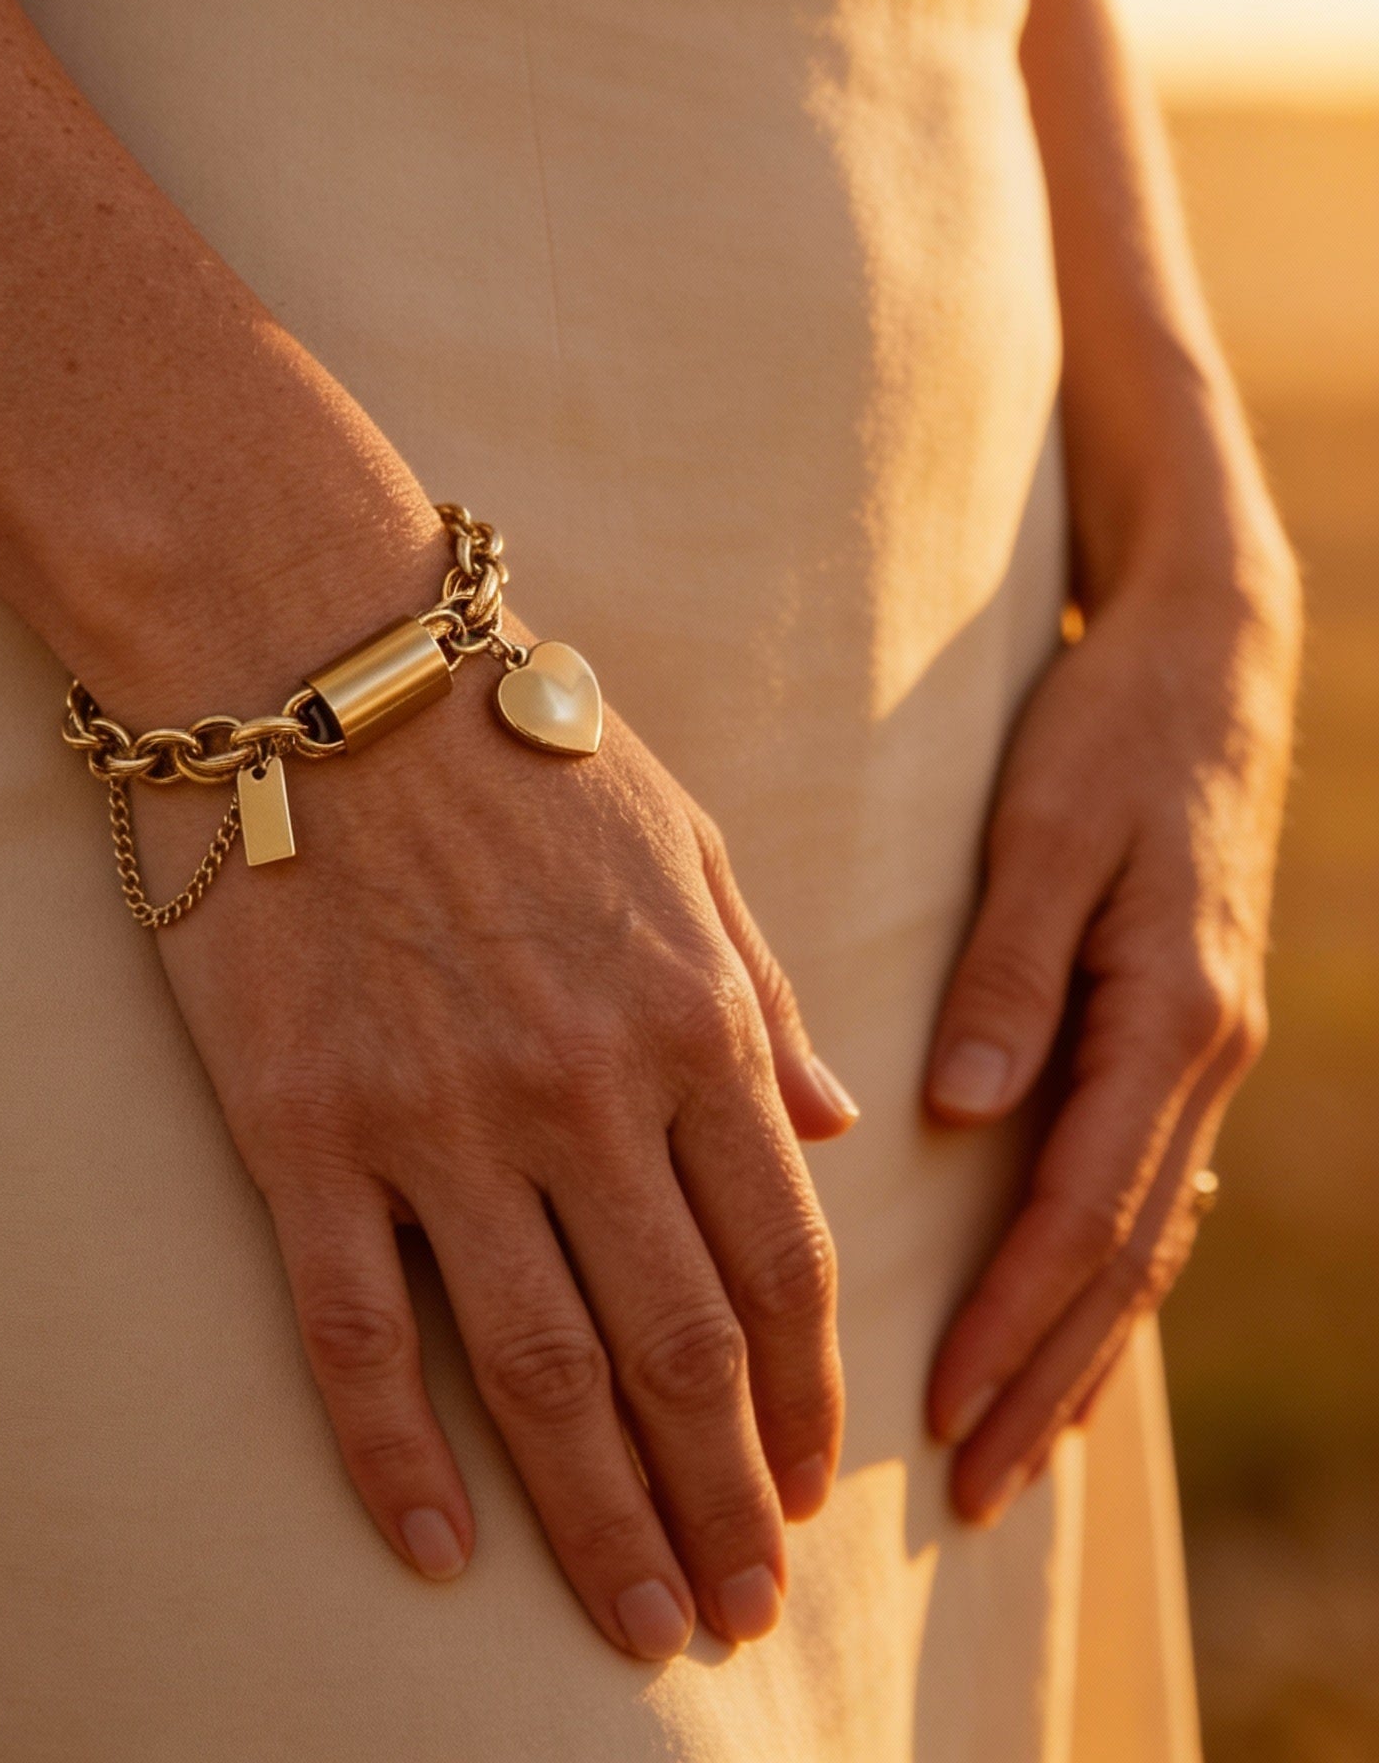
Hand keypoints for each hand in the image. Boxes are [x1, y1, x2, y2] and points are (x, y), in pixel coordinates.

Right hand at [136, 655, 858, 1658]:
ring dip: (600, 1518)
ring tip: (637, 1624)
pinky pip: (357, 1333)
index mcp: (689, 1016)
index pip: (780, 1259)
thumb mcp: (685, 841)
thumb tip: (838, 1123)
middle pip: (679, 1348)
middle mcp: (583, 1089)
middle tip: (737, 1618)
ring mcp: (439, 1119)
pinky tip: (438, 1552)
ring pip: (540, 1370)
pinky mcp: (304, 1130)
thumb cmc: (508, 740)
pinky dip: (398, 1458)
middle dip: (725, 1502)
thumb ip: (763, 994)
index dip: (804, 1398)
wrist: (309, 663)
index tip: (811, 1492)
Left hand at [922, 554, 1298, 1520]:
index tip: (940, 1412)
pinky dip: (1110, 1272)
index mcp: (1168, 1015)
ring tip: (1018, 1452)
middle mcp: (1199, 1054)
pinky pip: (1149, 1185)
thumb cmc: (1112, 730)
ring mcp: (1201, 1050)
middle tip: (973, 1493)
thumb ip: (1010, 969)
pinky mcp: (1179, 1032)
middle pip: (1123, 1256)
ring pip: (1144, 1236)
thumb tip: (966, 1111)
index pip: (1085, 1209)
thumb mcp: (1050, 830)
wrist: (1209, 657)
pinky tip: (1075, 1324)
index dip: (1013, 1318)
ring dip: (1081, 1349)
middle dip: (1047, 1379)